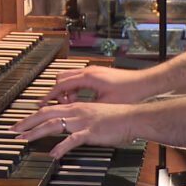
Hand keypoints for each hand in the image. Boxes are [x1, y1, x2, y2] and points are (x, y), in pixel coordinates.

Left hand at [11, 101, 140, 158]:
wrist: (132, 117)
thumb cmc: (116, 117)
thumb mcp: (94, 114)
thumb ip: (81, 120)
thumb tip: (70, 128)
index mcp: (76, 107)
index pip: (49, 109)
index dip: (33, 116)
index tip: (22, 123)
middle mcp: (76, 111)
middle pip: (45, 114)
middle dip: (27, 122)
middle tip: (13, 130)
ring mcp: (82, 121)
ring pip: (54, 125)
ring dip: (36, 132)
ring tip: (24, 139)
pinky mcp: (90, 132)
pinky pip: (72, 139)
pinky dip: (61, 146)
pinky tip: (54, 154)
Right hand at [41, 65, 155, 104]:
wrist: (144, 84)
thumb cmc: (129, 92)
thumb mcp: (105, 104)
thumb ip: (87, 107)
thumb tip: (74, 113)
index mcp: (88, 78)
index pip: (61, 85)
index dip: (50, 96)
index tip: (41, 104)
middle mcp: (89, 72)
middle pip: (62, 79)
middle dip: (56, 93)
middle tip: (55, 106)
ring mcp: (94, 72)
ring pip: (71, 79)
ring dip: (66, 91)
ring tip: (69, 105)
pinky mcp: (98, 75)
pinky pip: (79, 80)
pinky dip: (75, 89)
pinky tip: (80, 100)